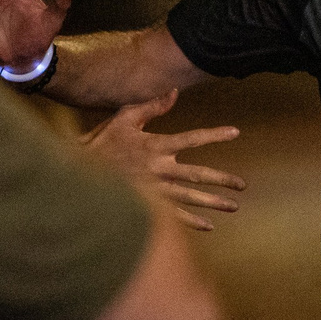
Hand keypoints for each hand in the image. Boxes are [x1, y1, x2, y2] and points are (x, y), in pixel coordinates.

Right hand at [80, 90, 246, 230]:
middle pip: (197, 175)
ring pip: (190, 199)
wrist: (79, 174)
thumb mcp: (125, 119)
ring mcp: (154, 191)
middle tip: (242, 185)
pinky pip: (173, 218)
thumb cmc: (102, 143)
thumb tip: (174, 92)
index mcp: (156, 146)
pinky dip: (191, 223)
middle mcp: (159, 170)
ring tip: (233, 207)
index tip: (235, 132)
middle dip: (222, 180)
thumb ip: (152, 107)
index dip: (214, 134)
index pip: (192, 138)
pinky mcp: (146, 207)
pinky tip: (208, 227)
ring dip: (213, 203)